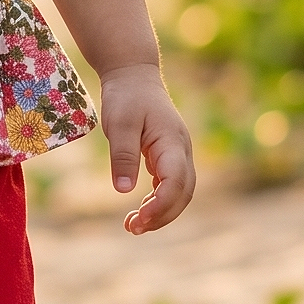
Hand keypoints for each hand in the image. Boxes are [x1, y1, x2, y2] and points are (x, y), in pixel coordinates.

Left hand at [100, 63, 195, 234]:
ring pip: (179, 192)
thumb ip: (123, 156)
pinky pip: (169, 185)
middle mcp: (181, 150)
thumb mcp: (119, 123)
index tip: (139, 219)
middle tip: (133, 229)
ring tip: (133, 226)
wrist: (133, 75)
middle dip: (162, 216)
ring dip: (161, 212)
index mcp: (172, 142)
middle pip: (183, 193)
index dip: (161, 205)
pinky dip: (157, 202)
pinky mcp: (168, 157)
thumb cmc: (126, 96)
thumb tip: (124, 190)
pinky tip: (140, 211)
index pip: (176, 182)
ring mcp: (177, 154)